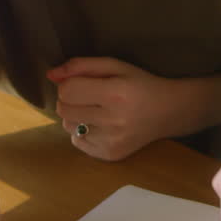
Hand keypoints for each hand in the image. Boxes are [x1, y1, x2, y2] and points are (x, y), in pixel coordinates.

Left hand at [48, 57, 173, 160]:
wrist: (170, 111)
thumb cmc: (140, 84)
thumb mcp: (115, 66)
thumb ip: (80, 66)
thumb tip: (50, 75)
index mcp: (116, 93)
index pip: (67, 91)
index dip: (68, 85)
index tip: (81, 83)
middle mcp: (114, 119)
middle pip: (64, 110)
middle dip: (70, 100)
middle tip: (88, 97)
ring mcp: (113, 140)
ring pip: (69, 127)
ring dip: (76, 117)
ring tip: (97, 111)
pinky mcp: (111, 154)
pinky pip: (78, 142)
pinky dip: (84, 132)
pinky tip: (102, 126)